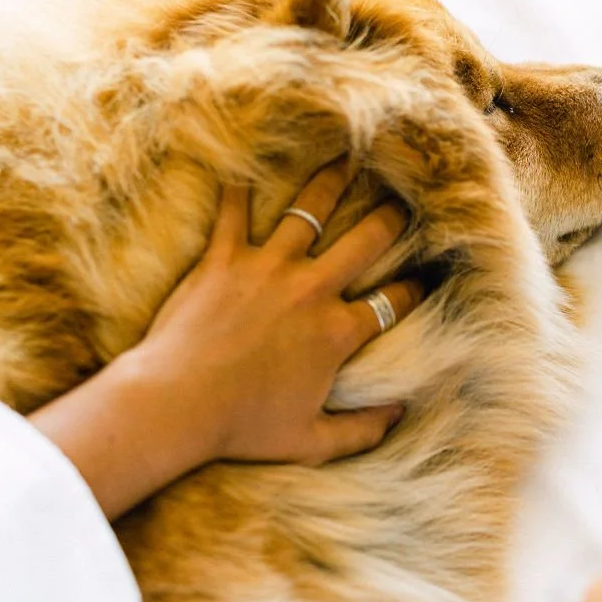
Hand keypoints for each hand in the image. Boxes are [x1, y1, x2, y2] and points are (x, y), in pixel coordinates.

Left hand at [29, 161, 422, 518]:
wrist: (175, 405)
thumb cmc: (241, 427)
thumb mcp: (312, 442)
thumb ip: (363, 431)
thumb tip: (400, 414)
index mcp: (336, 333)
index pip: (393, 302)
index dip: (415, 289)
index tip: (425, 279)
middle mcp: (311, 290)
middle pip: (367, 240)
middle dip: (393, 217)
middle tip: (404, 200)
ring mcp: (268, 267)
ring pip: (310, 209)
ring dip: (332, 181)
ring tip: (348, 159)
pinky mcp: (224, 257)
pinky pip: (234, 210)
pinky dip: (239, 187)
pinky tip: (246, 164)